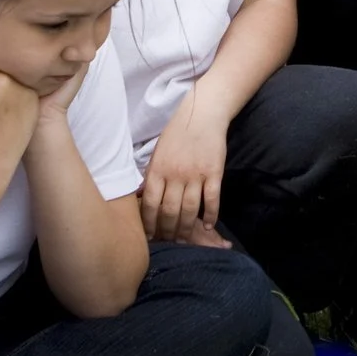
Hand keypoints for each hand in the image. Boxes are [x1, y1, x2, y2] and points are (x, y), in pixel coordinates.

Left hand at [140, 93, 228, 243]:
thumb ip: (152, 175)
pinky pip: (212, 199)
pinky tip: (208, 226)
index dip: (148, 223)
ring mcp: (196, 175)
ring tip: (184, 239)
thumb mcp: (158, 152)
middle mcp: (175, 175)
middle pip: (169, 211)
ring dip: (186, 228)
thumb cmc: (177, 133)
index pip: (149, 204)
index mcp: (157, 169)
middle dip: (167, 231)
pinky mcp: (214, 173)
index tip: (149, 236)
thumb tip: (142, 196)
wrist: (203, 114)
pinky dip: (210, 215)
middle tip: (168, 242)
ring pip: (189, 209)